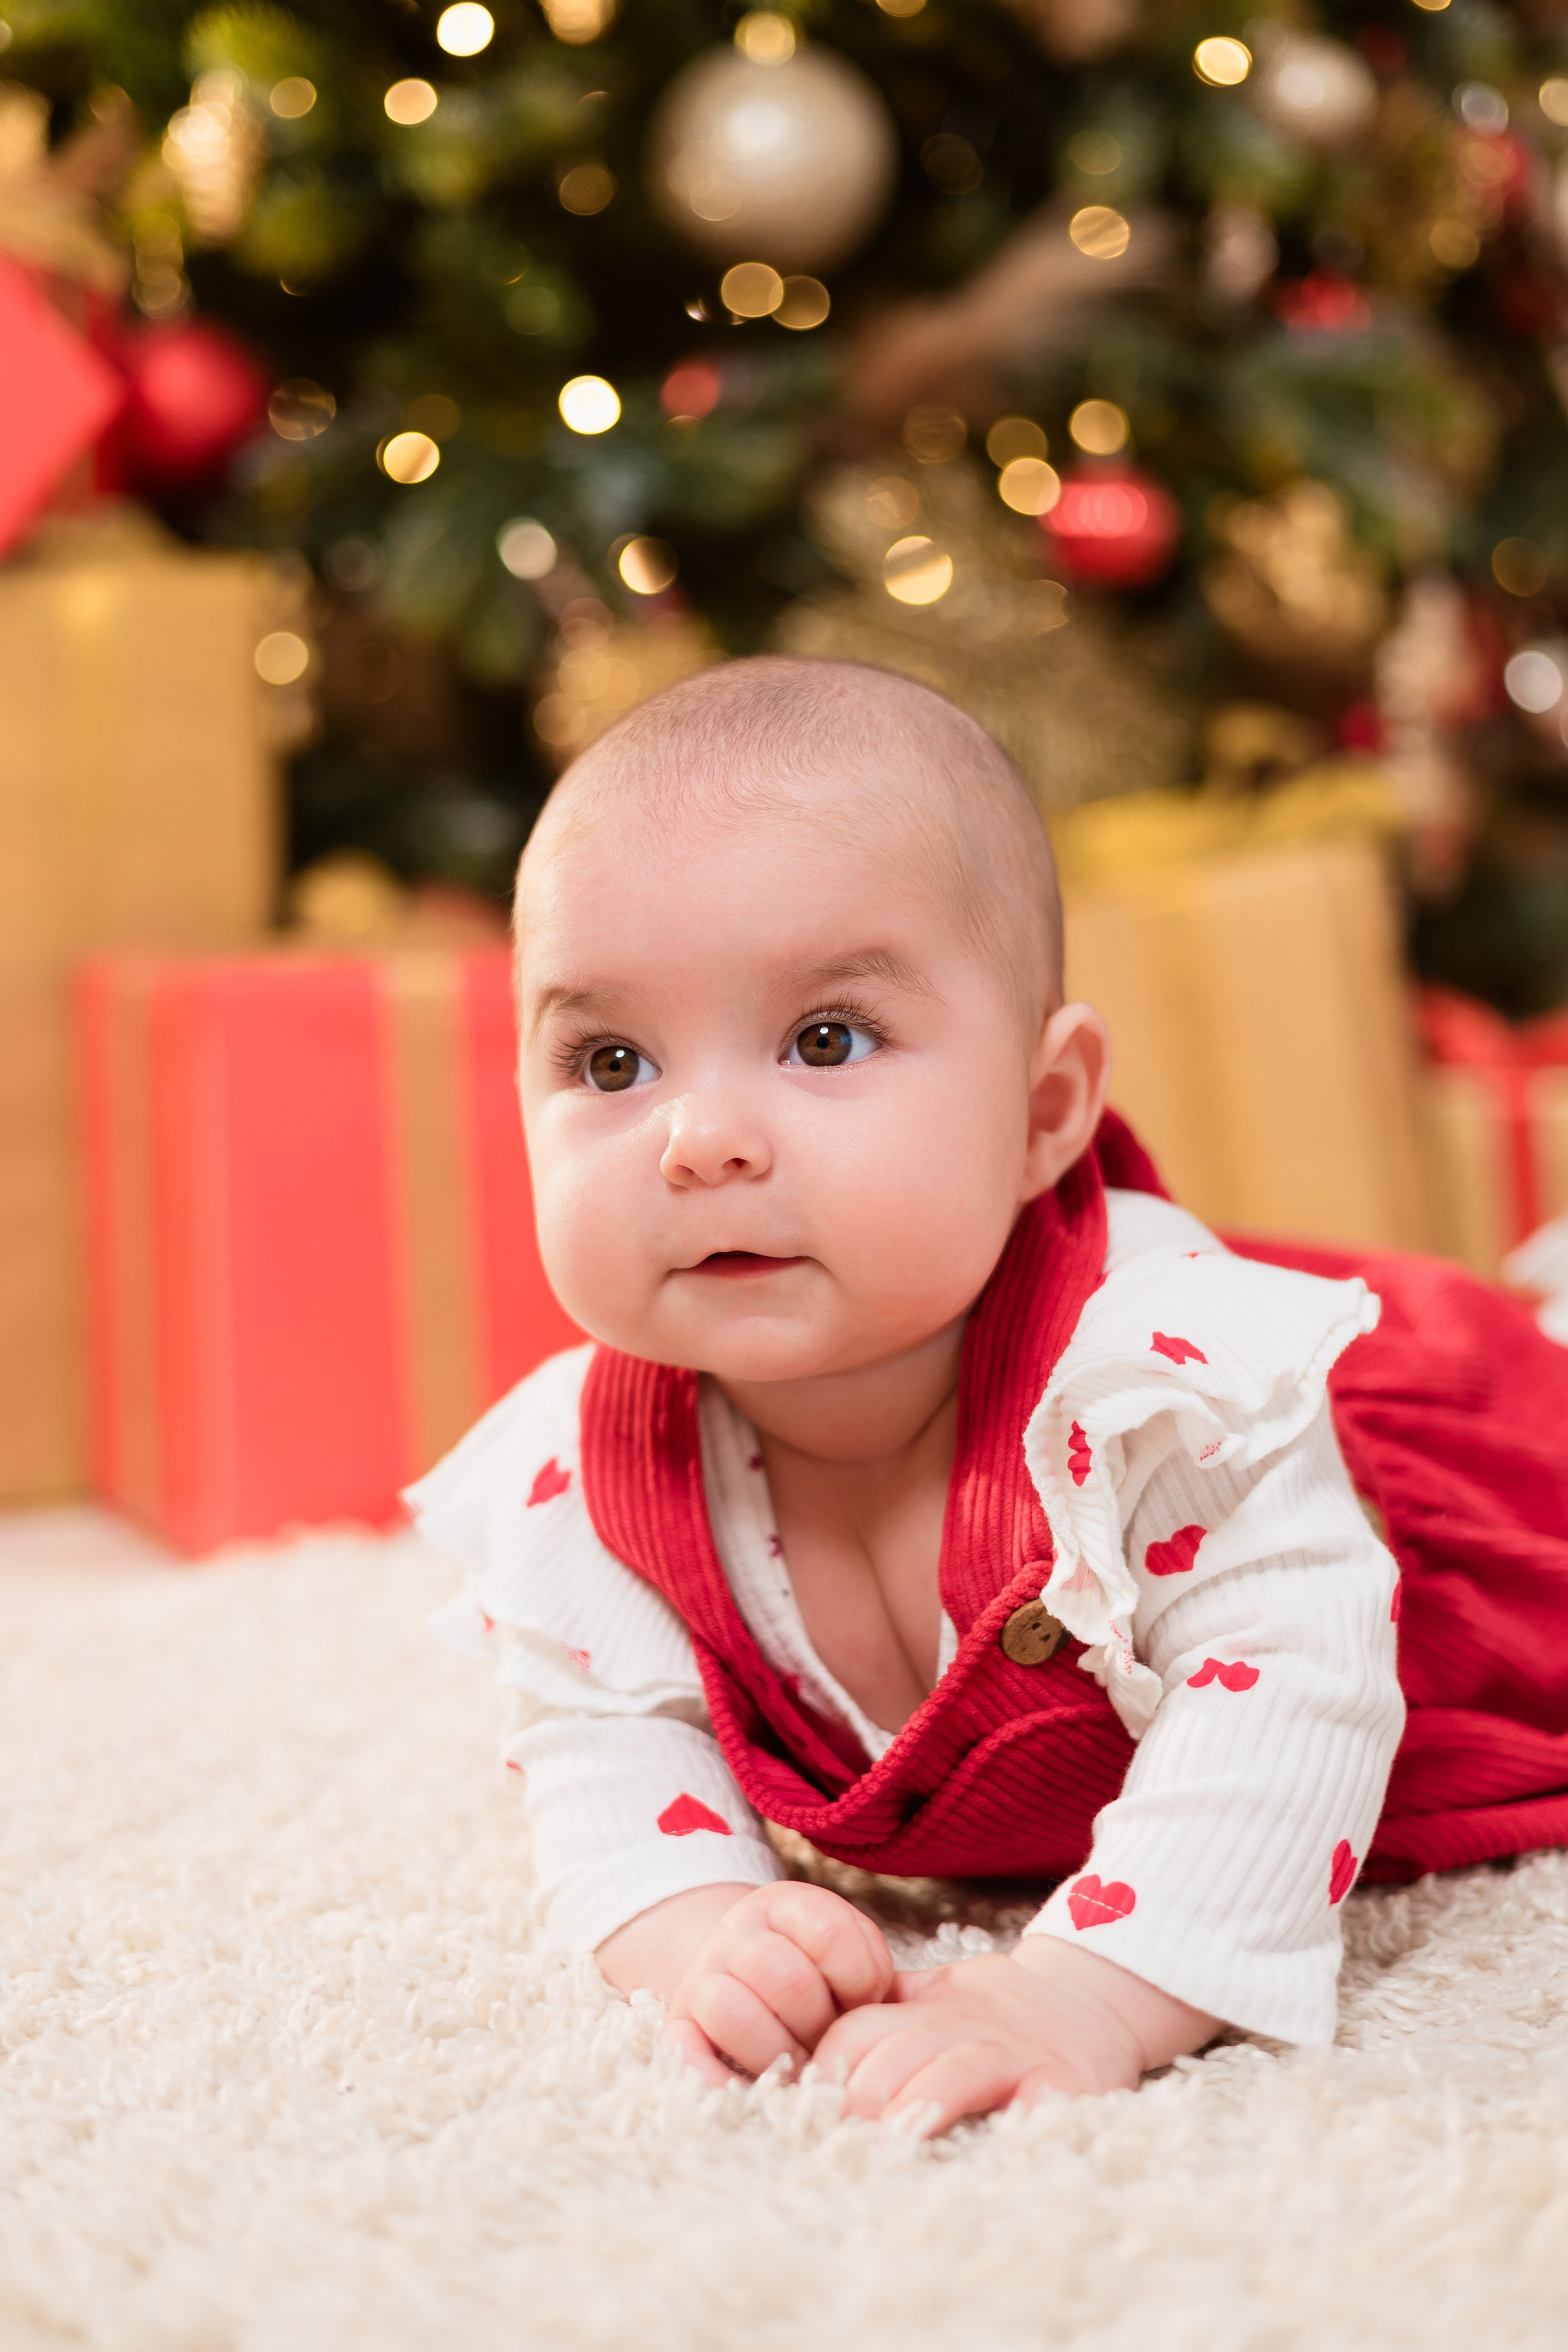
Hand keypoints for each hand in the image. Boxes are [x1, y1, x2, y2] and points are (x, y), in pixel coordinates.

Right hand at [660, 1882, 894, 2086]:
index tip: (863, 2001)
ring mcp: (701, 1978)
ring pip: (732, 2011)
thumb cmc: (819, 1974)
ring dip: (776, 2054)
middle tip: (830, 2044)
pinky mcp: (679, 2026)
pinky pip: (681, 2051)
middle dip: (820, 2024)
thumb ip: (872, 1974)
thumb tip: (877, 2025)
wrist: (749, 1973)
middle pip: (785, 1979)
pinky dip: (712, 2079)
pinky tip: (746, 2096)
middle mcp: (736, 1933)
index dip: (860, 1980)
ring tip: (797, 2068)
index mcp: (786, 1905)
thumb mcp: (852, 1952)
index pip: (831, 1935)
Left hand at [811, 1935, 1216, 2136]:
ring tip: (893, 2143)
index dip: (826, 2070)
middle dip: (863, 2095)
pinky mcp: (1067, 2082)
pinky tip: (993, 2150)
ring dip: (921, 2105)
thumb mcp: (932, 1998)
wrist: (1089, 1996)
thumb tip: (800, 2057)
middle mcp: (963, 2027)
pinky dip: (1017, 2127)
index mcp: (923, 2011)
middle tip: (841, 2143)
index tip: (807, 2114)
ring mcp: (1016, 2054)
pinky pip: (1040, 2103)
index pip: (857, 2030)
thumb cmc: (993, 2013)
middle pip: (898, 2053)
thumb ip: (880, 2016)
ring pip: (958, 2072)